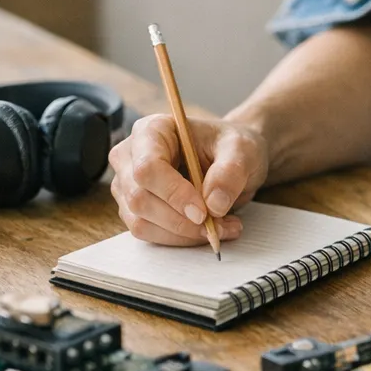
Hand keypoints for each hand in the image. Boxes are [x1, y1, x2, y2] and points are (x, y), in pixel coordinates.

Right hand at [108, 113, 268, 245]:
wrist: (231, 158)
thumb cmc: (230, 146)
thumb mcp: (241, 149)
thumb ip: (230, 171)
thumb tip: (213, 204)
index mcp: (152, 131)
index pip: (148, 167)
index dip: (173, 193)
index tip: (203, 212)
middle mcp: (131, 157)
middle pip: (140, 198)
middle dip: (181, 221)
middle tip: (219, 225)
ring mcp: (128, 185)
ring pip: (141, 222)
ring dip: (183, 234)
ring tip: (221, 227)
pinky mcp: (134, 210)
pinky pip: (149, 234)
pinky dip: (180, 239)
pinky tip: (208, 230)